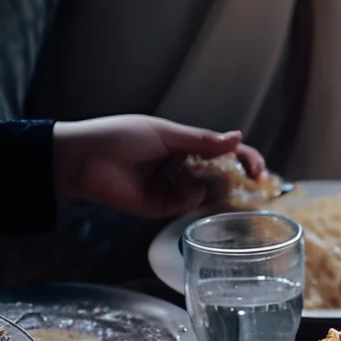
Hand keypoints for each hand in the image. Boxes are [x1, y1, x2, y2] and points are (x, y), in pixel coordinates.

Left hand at [53, 117, 266, 217]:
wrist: (82, 161)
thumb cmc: (120, 138)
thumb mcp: (164, 134)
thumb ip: (202, 140)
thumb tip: (238, 137)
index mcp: (186, 144)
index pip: (224, 151)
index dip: (244, 158)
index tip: (258, 168)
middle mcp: (184, 167)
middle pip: (222, 174)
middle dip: (239, 178)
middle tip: (255, 183)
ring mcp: (176, 187)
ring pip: (209, 191)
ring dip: (216, 187)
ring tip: (222, 183)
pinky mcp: (164, 207)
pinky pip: (189, 205)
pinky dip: (192, 198)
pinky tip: (186, 190)